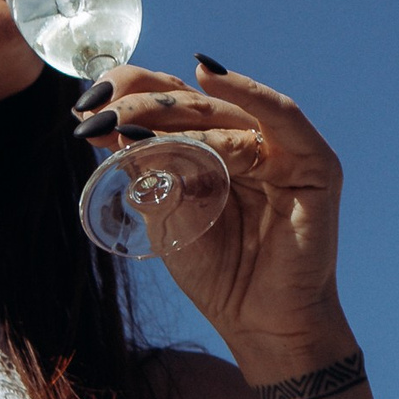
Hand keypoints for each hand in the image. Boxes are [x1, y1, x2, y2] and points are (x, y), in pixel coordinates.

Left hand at [81, 60, 345, 361]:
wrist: (261, 323)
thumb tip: (112, 133)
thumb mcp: (168, 219)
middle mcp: (246, 140)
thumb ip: (150, 177)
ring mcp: (282, 149)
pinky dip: (250, 93)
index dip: (129, 94)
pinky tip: (211, 75)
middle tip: (99, 115)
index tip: (85, 106)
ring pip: (223, 113)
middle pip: (192, 103)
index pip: (170, 104)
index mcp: (212, 148)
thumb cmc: (219, 273)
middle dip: (141, 105)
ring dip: (174, 112)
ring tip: (131, 124)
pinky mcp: (314, 163)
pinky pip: (283, 118)